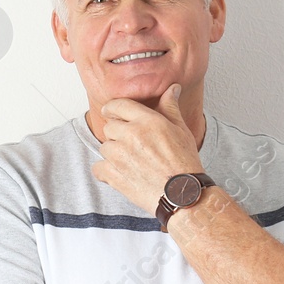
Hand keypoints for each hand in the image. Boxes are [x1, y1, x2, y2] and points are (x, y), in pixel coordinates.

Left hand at [91, 84, 201, 214]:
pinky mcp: (114, 175)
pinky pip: (98, 168)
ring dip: (113, 153)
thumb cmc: (185, 163)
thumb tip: (172, 88)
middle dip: (117, 134)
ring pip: (104, 147)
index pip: (118, 105)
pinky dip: (105, 172)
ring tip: (130, 161)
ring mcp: (120, 155)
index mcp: (147, 120)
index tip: (111, 112)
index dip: (112, 108)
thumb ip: (170, 108)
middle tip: (130, 144)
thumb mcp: (181, 130)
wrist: (183, 194)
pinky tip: (119, 174)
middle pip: (109, 126)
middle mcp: (131, 134)